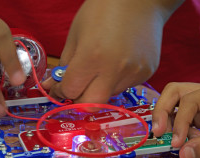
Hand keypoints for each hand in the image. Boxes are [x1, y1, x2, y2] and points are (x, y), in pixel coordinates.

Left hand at [42, 0, 183, 103]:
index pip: (71, 90)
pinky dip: (116, 80)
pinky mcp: (147, 73)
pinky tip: (119, 62)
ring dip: (99, 88)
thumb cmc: (103, 9)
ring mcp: (134, 73)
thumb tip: (53, 86)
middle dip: (80, 100)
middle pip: (92, 105)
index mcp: (92, 56)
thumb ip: (65, 64)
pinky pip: (125, 86)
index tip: (60, 86)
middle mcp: (115, 70)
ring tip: (103, 65)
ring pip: (109, 96)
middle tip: (78, 87)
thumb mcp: (76, 34)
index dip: (61, 91)